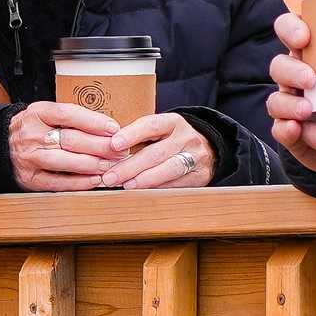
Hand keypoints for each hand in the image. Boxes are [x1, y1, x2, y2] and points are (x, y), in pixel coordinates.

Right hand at [8, 100, 123, 191]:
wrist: (0, 146)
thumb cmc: (34, 129)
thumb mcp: (47, 115)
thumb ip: (72, 120)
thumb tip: (108, 129)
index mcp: (38, 113)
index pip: (68, 114)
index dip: (93, 121)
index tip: (114, 128)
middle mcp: (31, 134)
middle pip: (69, 139)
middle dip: (99, 145)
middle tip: (119, 150)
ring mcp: (29, 157)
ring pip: (62, 160)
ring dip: (89, 164)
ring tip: (108, 165)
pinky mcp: (29, 178)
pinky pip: (56, 182)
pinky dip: (77, 183)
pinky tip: (93, 180)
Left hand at [99, 112, 214, 189]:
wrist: (209, 147)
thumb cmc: (174, 139)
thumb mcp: (161, 130)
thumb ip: (139, 137)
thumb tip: (106, 151)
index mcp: (173, 122)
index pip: (151, 125)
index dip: (132, 134)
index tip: (113, 144)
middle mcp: (186, 138)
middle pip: (156, 153)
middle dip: (130, 167)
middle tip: (110, 177)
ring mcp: (195, 157)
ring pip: (168, 170)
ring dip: (144, 180)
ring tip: (125, 186)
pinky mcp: (199, 176)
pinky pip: (177, 184)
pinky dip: (158, 189)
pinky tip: (142, 193)